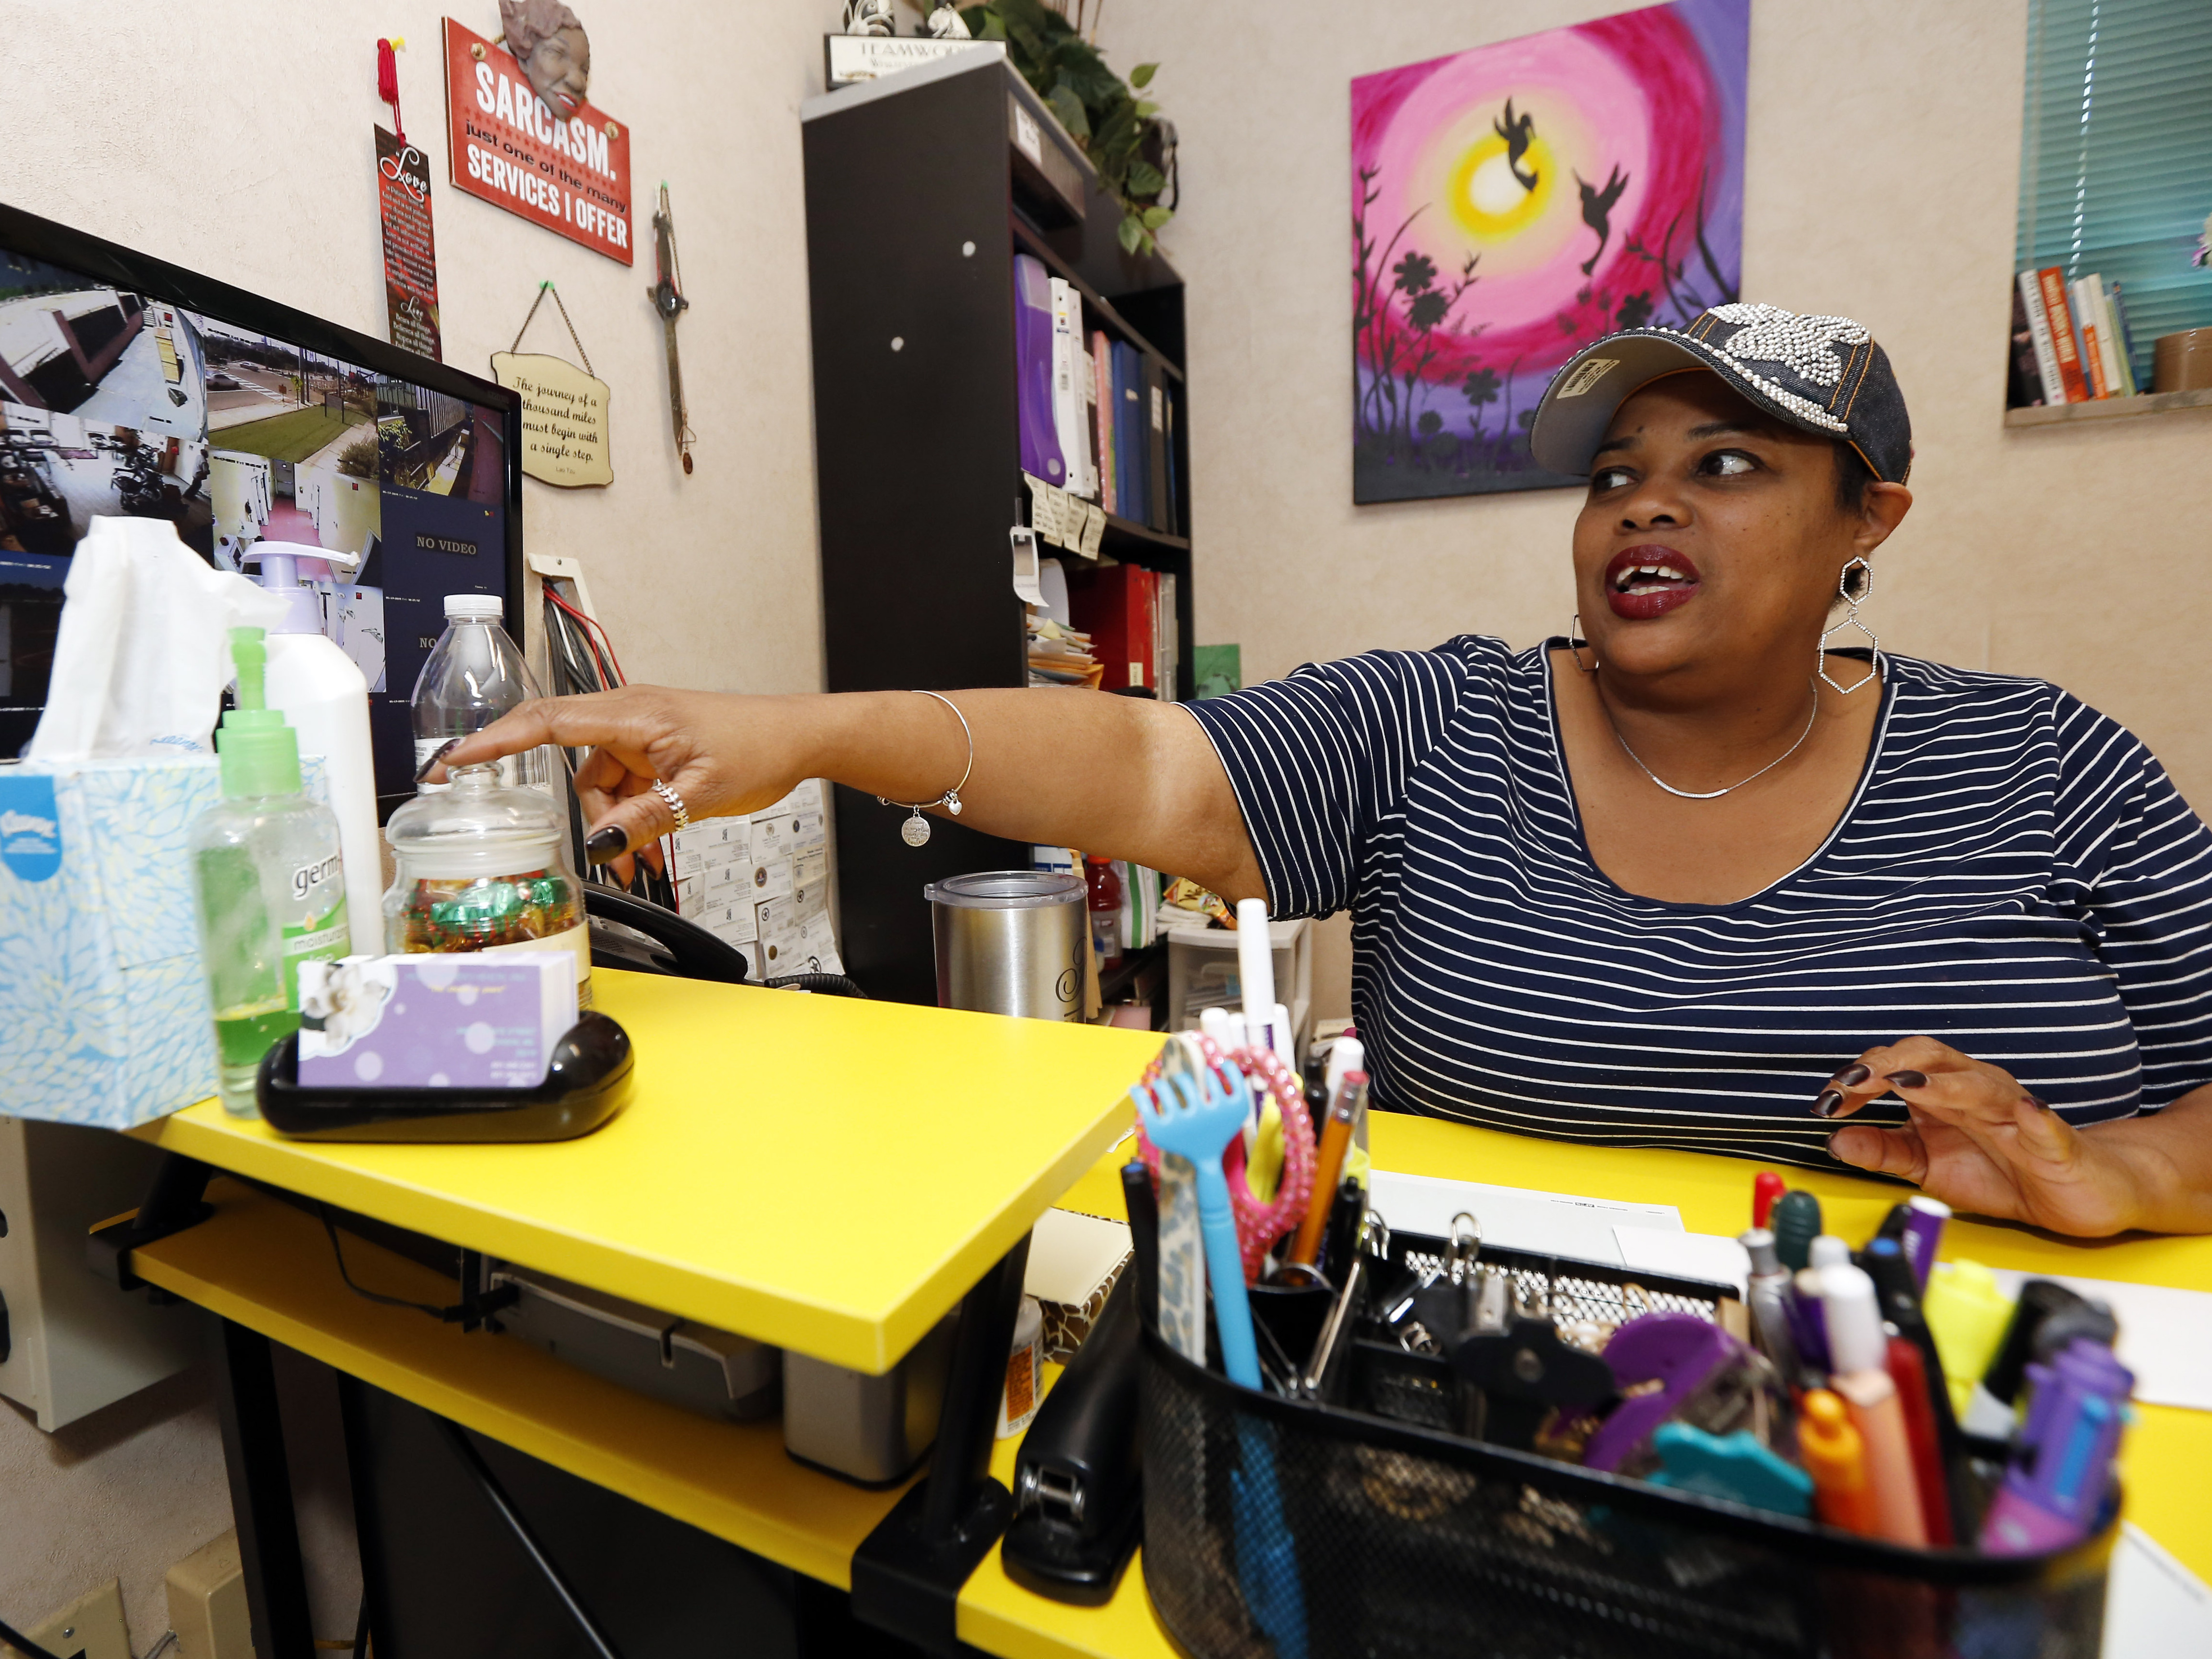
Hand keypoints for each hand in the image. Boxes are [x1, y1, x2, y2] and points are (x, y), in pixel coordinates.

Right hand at [429, 686, 810, 885]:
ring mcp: (639, 734)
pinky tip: (646, 849)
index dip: (494, 741)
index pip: (546, 722)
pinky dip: (630, 820)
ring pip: (598, 785)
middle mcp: (628, 716)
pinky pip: (623, 789)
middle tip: (587, 853)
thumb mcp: (700, 793)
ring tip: (638, 862)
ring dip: (612, 826)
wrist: (797, 737)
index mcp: (631, 713)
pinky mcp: (652, 751)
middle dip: (579, 814)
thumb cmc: (758, 745)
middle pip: (568, 762)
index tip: (454, 762)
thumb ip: (645, 819)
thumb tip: (601, 845)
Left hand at [1814, 1037, 2147, 1236]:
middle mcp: (1975, 1092)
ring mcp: (2016, 1112)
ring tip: (1912, 1086)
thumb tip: (1835, 1140)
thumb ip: (1884, 1151)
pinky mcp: (2055, 1141)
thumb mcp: (1928, 1167)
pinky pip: (2046, 1124)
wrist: (2069, 1196)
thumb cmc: (2001, 1173)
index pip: (1895, 1068)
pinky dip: (2036, 1117)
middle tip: (1855, 1081)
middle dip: (1889, 1065)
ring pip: (1981, 1084)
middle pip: (1931, 1058)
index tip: (1826, 1102)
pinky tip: (2027, 1112)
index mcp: (1943, 1095)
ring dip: (1945, 1083)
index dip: (1858, 1079)